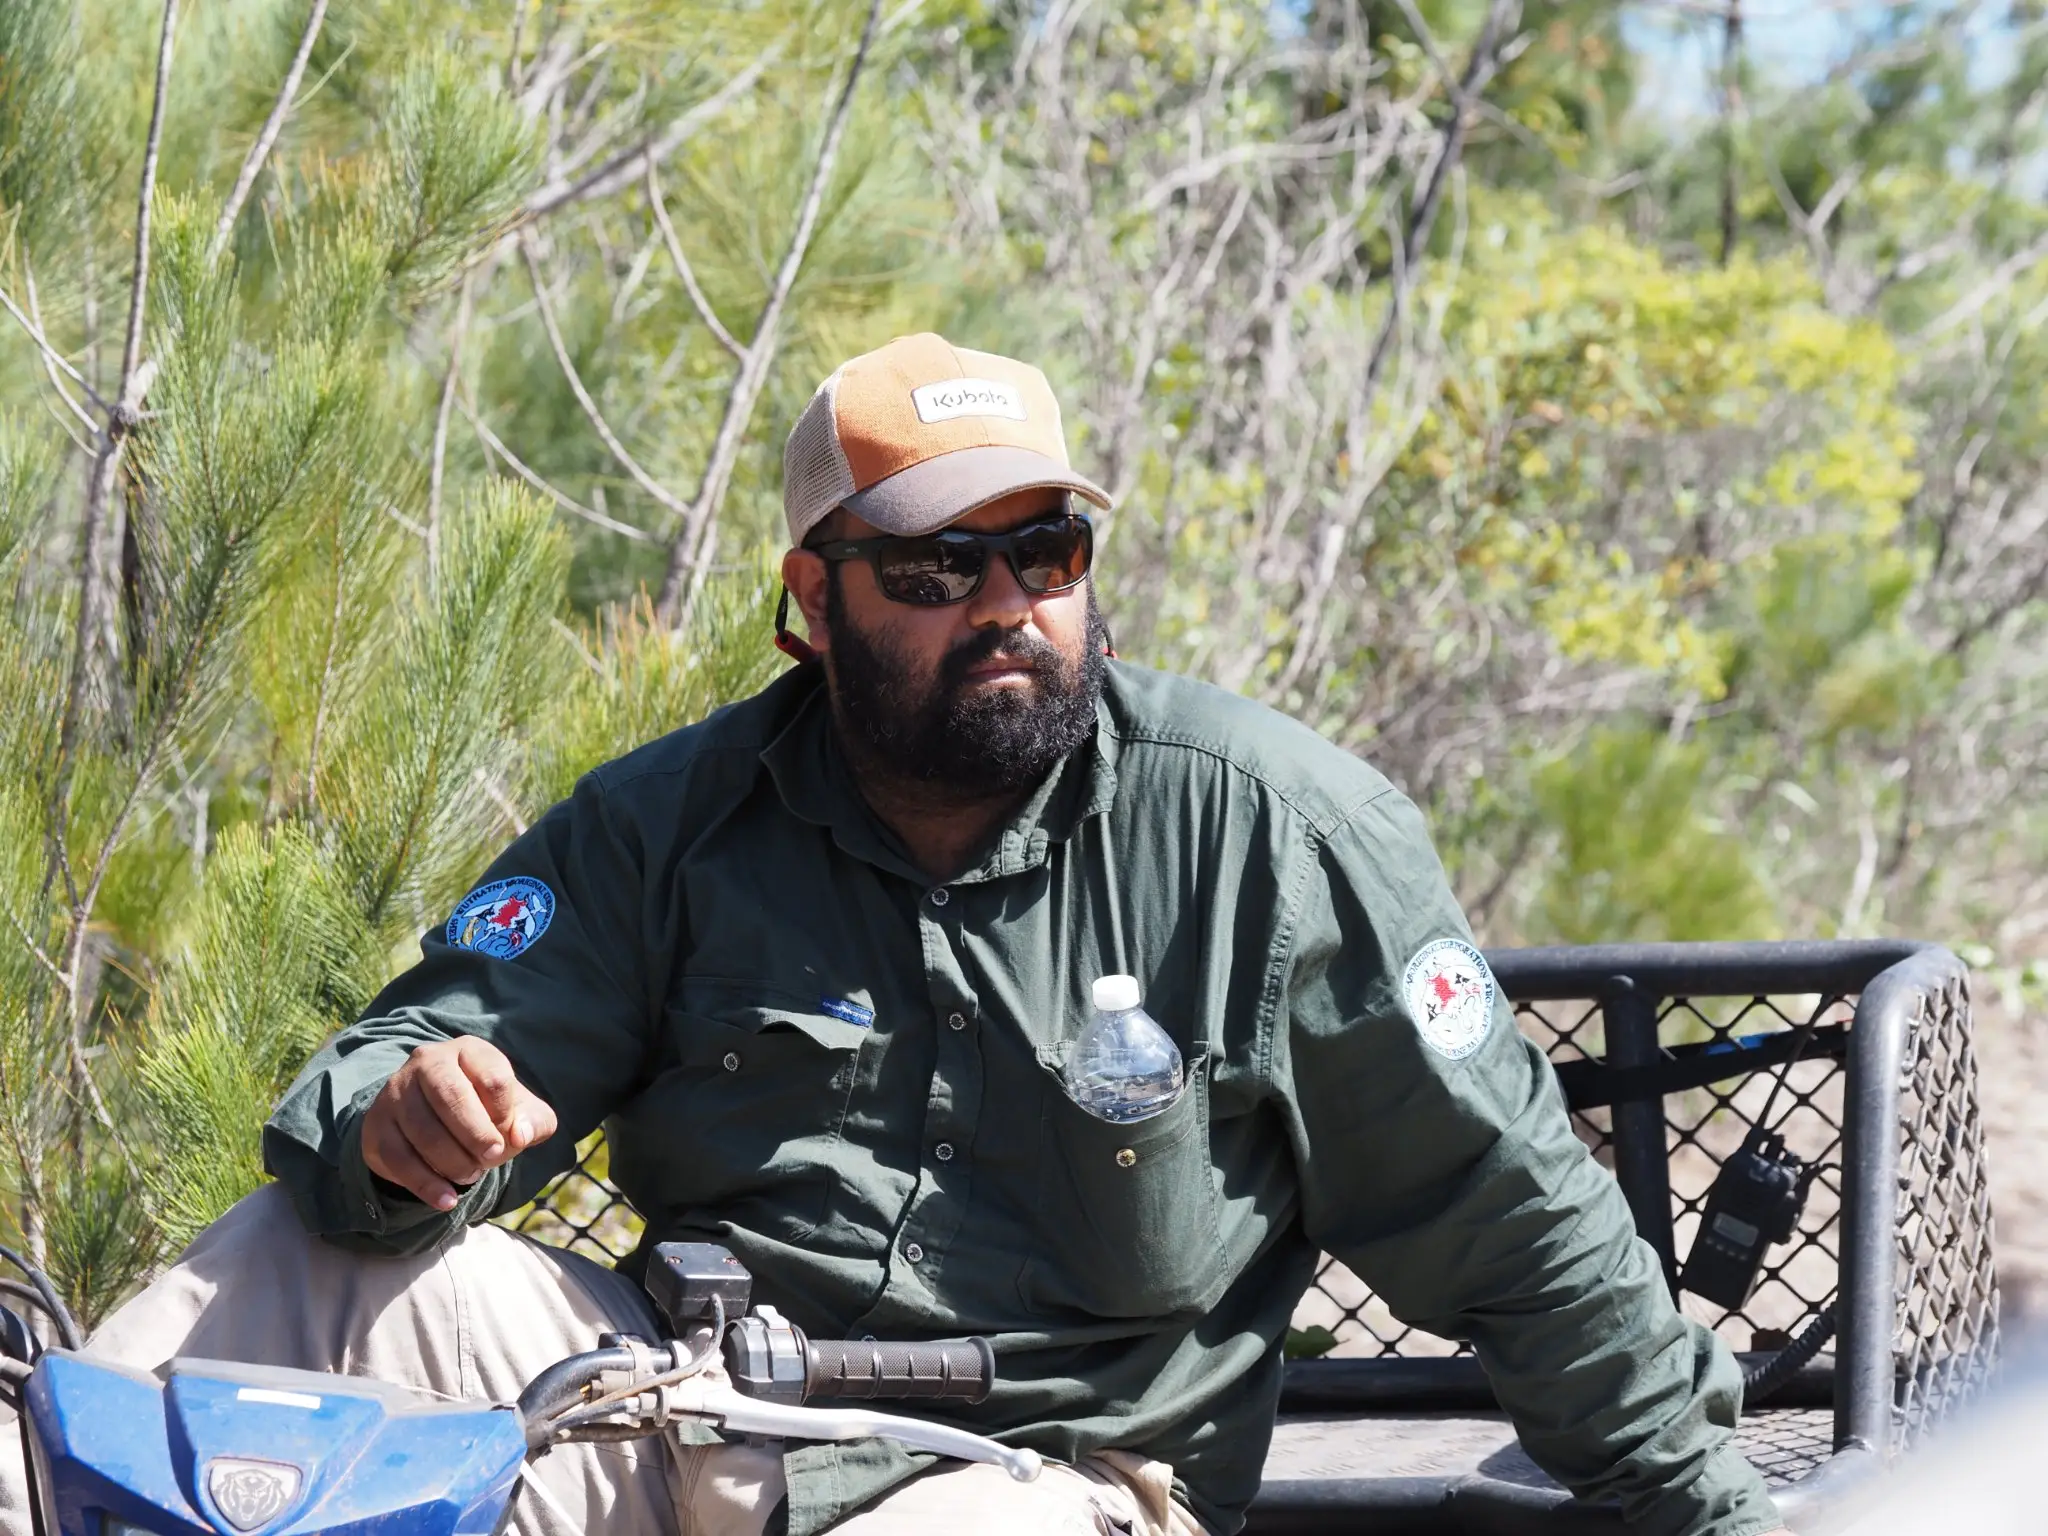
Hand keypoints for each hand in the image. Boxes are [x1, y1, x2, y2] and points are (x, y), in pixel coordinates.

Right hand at [361, 1037, 557, 1210]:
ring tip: (471, 1175)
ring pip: (422, 1129)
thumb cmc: (489, 1112)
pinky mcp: (377, 1124)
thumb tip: (520, 1136)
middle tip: (493, 1158)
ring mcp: (397, 1091)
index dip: (506, 1113)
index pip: (493, 1077)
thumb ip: (533, 1122)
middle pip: (451, 1096)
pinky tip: (447, 1200)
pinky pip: (398, 1157)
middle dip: (476, 1134)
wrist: (438, 1123)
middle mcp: (428, 1061)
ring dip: (452, 1161)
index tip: (511, 1135)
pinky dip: (425, 1184)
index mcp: (469, 1051)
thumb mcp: (522, 1113)